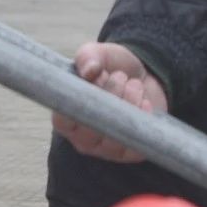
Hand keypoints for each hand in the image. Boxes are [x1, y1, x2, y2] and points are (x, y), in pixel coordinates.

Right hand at [56, 40, 171, 161]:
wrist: (144, 77)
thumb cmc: (112, 69)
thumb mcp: (99, 55)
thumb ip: (88, 57)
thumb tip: (90, 70)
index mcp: (67, 117)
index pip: (62, 121)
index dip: (80, 100)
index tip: (95, 79)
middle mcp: (83, 137)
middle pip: (92, 127)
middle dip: (110, 95)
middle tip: (120, 76)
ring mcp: (106, 148)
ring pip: (114, 134)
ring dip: (128, 103)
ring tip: (134, 85)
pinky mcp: (130, 152)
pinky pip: (135, 141)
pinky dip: (142, 117)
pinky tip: (144, 102)